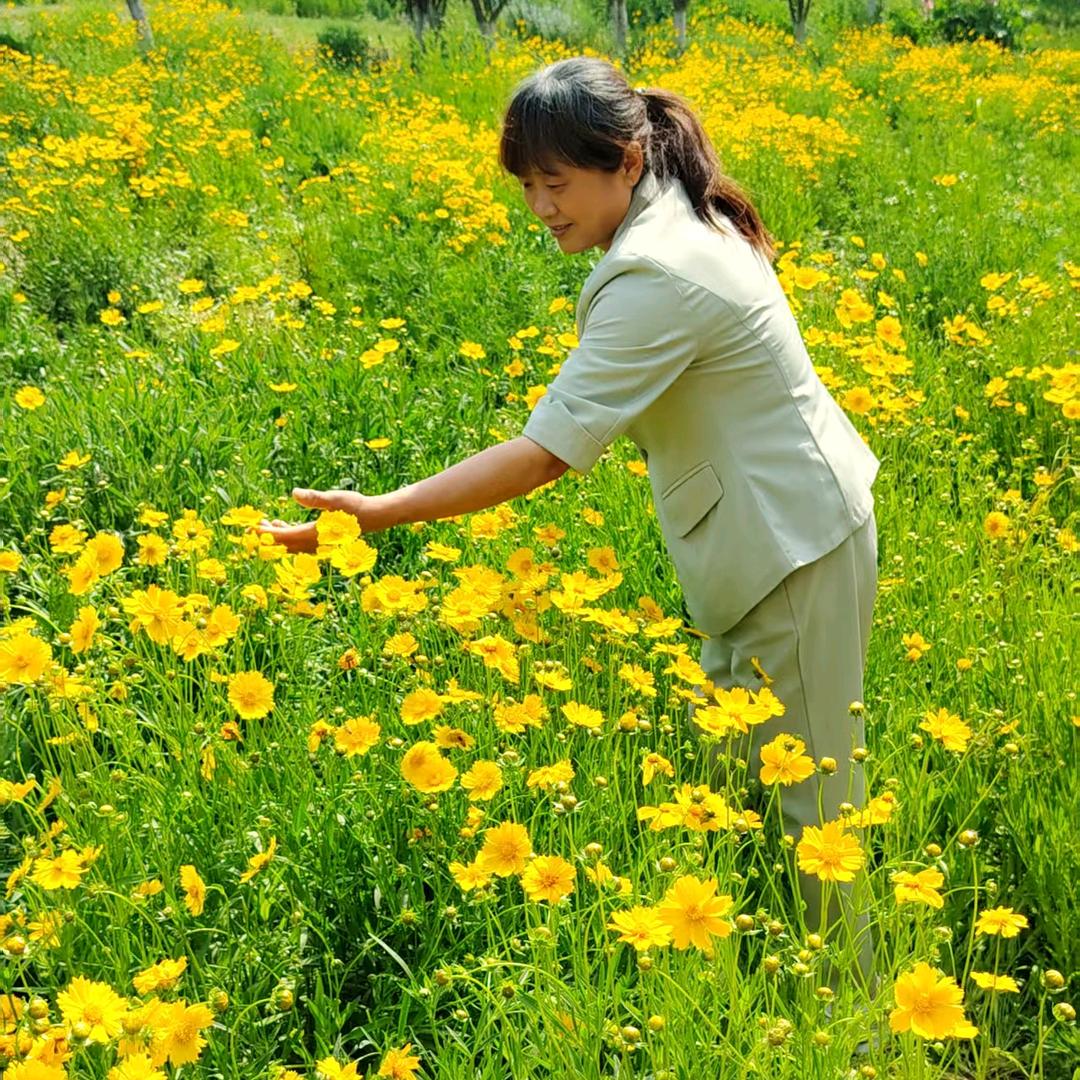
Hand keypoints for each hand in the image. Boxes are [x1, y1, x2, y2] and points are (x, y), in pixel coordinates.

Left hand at [255, 488, 369, 553]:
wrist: (374, 517)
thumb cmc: (355, 506)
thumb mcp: (335, 499)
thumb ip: (315, 498)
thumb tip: (294, 493)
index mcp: (313, 534)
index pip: (282, 538)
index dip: (264, 535)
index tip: (249, 529)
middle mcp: (313, 544)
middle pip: (283, 545)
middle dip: (265, 538)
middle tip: (248, 529)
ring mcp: (317, 545)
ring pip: (290, 546)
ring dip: (276, 537)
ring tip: (265, 524)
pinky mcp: (321, 542)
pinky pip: (298, 543)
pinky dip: (287, 536)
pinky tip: (282, 525)